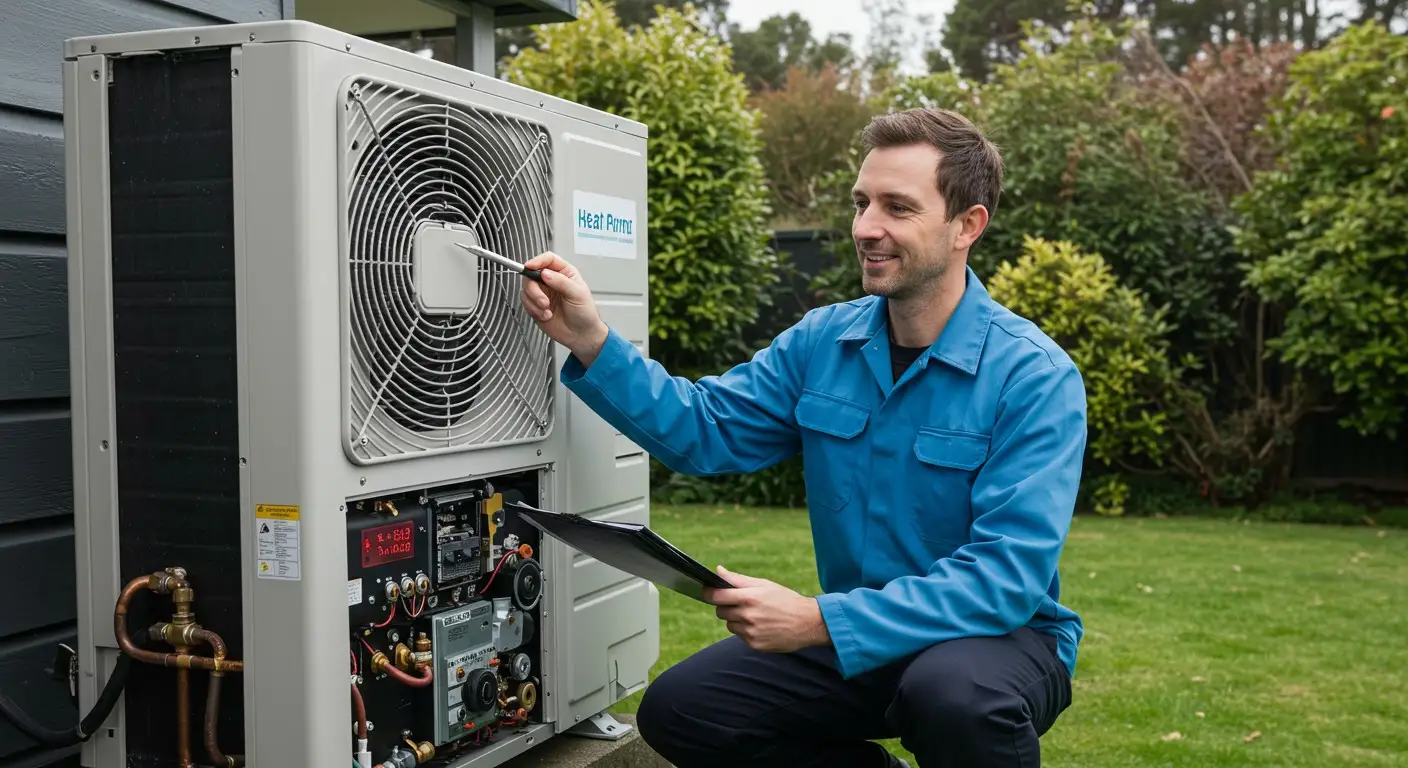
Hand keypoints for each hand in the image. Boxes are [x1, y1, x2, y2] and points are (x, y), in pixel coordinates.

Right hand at [520, 251, 608, 365]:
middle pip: (531, 274)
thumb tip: (545, 273)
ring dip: (534, 301)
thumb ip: (561, 282)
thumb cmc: (585, 313)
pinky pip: (525, 302)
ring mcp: (542, 293)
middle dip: (534, 288)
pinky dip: (533, 310)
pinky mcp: (535, 305)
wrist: (581, 335)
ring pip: (526, 288)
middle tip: (543, 301)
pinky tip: (546, 315)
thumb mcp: (578, 294)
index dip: (537, 261)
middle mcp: (551, 281)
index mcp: (564, 273)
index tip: (530, 267)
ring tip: (547, 310)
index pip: (548, 259)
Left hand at [702, 566, 830, 652]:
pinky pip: (740, 636)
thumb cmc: (785, 600)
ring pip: (730, 625)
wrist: (808, 623)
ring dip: (736, 619)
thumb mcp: (764, 584)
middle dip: (725, 606)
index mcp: (749, 597)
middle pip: (720, 611)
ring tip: (755, 615)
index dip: (708, 593)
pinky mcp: (755, 645)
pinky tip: (761, 626)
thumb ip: (738, 579)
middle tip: (740, 603)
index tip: (705, 591)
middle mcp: (748, 616)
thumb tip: (718, 570)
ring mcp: (751, 632)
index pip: (716, 596)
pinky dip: (746, 631)